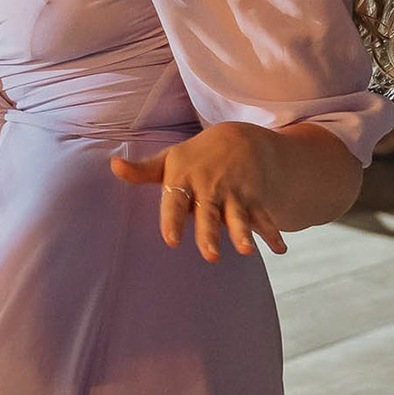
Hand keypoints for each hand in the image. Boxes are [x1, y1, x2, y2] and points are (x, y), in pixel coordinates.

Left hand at [110, 121, 289, 261]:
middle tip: (210, 255)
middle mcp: (209, 187)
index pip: (175, 202)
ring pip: (238, 216)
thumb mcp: (168, 160)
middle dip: (210, 233)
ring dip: (243, 232)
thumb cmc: (194, 157)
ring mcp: (234, 193)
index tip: (171, 240)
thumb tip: (113, 166)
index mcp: (184, 180)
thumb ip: (142, 171)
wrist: (239, 139)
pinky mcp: (254, 197)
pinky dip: (273, 232)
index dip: (173, 220)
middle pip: (208, 213)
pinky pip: (264, 217)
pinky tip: (280, 250)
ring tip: (247, 250)